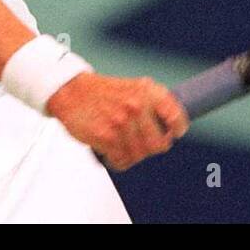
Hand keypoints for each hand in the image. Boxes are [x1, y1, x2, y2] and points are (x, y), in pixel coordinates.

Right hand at [45, 72, 188, 170]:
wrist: (72, 91)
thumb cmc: (103, 93)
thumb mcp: (133, 87)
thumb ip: (154, 102)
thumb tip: (173, 126)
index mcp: (147, 91)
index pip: (175, 116)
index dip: (177, 129)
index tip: (172, 133)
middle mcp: (136, 105)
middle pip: (159, 145)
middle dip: (150, 148)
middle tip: (140, 143)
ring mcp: (122, 122)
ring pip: (139, 156)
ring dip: (131, 155)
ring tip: (122, 145)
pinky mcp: (106, 136)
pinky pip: (121, 161)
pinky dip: (117, 160)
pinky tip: (112, 151)